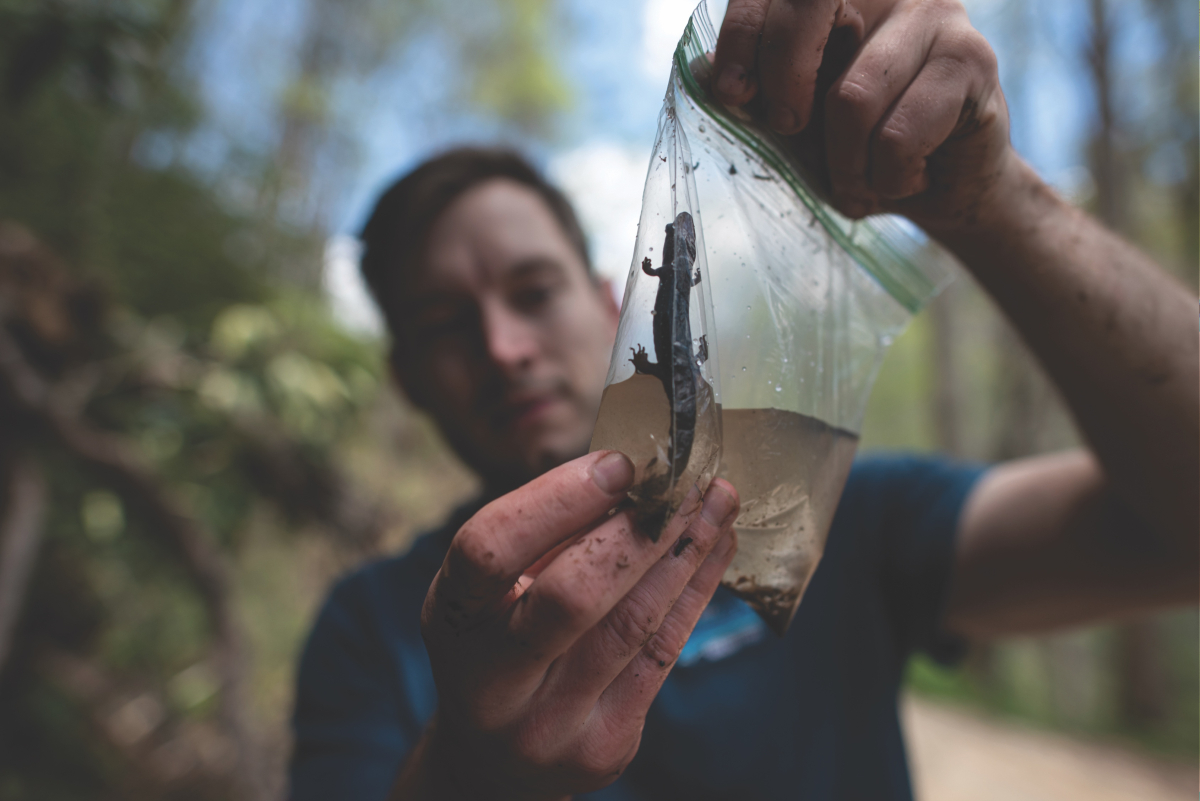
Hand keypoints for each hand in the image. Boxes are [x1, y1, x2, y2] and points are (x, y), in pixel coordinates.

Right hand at [417, 451, 738, 799]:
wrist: (494, 760)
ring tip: (719, 499)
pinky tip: (715, 547)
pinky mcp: (603, 746)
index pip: (489, 551)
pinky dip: (695, 589)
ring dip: (685, 551)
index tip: (619, 464)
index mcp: (452, 621)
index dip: (557, 501)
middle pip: (571, 598)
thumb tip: (635, 472)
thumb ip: (545, 537)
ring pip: (633, 624)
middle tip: (687, 480)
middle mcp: (492, 684)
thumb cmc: (499, 645)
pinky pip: (662, 652)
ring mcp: (549, 725)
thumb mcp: (494, 592)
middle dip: (640, 530)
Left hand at [712, 0, 1013, 232]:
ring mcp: (935, 16)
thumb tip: (701, 73)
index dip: (742, 33)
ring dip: (844, 165)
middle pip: (810, 2)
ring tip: (858, 183)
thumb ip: (755, 93)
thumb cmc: (861, 147)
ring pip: (852, 97)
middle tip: (788, 124)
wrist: (942, 187)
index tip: (730, 92)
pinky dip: (887, 177)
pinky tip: (905, 178)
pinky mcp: (972, 60)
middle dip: (783, 77)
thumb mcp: (795, 123)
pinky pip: (898, 134)